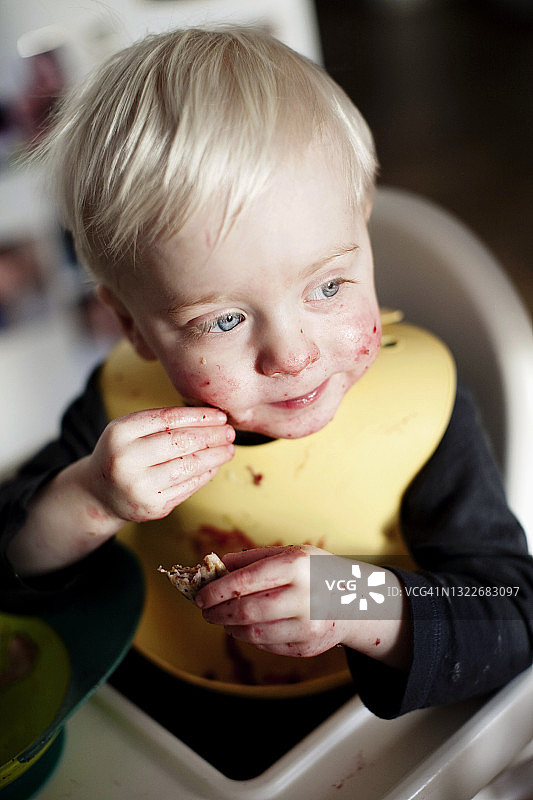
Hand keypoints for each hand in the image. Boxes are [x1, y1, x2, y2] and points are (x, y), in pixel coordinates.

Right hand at [85, 406, 234, 524]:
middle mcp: (125, 460)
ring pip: (188, 466)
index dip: (199, 416)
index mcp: (120, 433)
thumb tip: (211, 418)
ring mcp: (138, 486)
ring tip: (229, 449)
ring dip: (214, 457)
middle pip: (180, 442)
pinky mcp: (152, 506)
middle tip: (230, 432)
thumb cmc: (122, 453)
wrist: (99, 492)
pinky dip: (205, 474)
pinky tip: (214, 466)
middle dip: (211, 436)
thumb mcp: (129, 431)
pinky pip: (187, 487)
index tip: (220, 415)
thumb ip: (161, 422)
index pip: (168, 419)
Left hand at [197, 545, 343, 657]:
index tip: (200, 595)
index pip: (245, 581)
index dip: (217, 590)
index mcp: (297, 566)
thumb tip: (218, 565)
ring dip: (230, 627)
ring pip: (253, 633)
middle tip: (206, 610)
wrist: (358, 600)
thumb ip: (254, 558)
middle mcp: (305, 596)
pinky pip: (267, 646)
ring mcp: (308, 625)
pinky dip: (249, 637)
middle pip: (246, 611)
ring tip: (222, 618)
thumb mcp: (292, 553)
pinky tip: (245, 627)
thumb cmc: (317, 572)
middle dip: (218, 612)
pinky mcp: (307, 647)